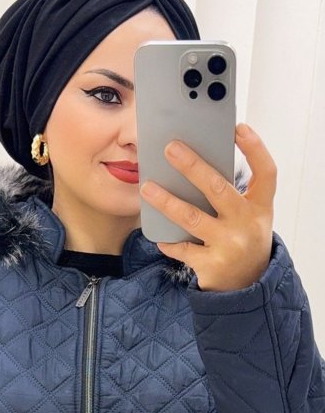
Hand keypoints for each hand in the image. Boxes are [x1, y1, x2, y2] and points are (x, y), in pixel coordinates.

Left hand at [139, 123, 275, 291]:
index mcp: (260, 206)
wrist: (246, 284)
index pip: (266, 172)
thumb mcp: (248, 216)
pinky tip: (159, 237)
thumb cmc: (241, 239)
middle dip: (193, 166)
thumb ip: (231, 195)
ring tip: (147, 187)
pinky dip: (169, 242)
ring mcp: (230, 243)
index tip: (238, 129)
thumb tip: (193, 166)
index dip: (255, 149)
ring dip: (166, 201)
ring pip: (192, 217)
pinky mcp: (211, 263)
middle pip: (218, 188)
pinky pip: (182, 248)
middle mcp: (248, 222)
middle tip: (171, 148)